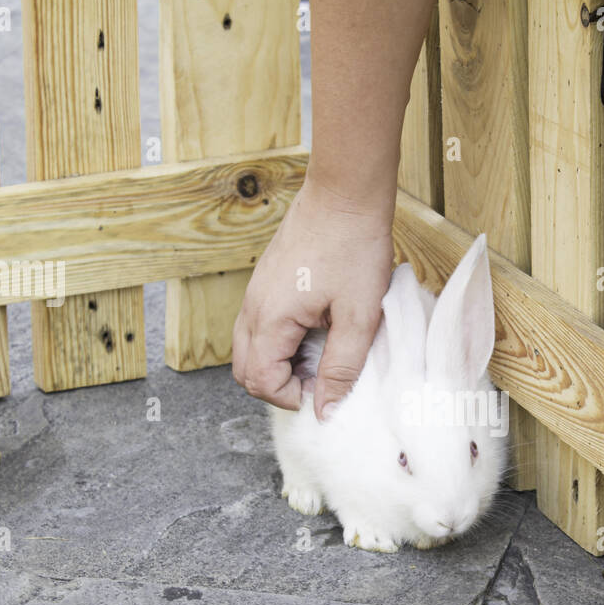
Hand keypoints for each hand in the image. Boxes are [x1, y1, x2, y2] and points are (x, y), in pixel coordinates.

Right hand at [231, 176, 394, 418]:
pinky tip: (315, 332)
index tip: (326, 389)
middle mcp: (252, 307)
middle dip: (280, 386)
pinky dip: (280, 343)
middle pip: (245, 371)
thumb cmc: (354, 248)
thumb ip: (341, 368)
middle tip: (321, 379)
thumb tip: (326, 410)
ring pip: (249, 349)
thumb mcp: (358, 316)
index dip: (292, 397)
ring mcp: (256, 293)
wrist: (345, 194)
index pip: (260, 382)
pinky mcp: (265, 283)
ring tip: (321, 356)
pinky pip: (259, 327)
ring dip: (280, 365)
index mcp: (270, 319)